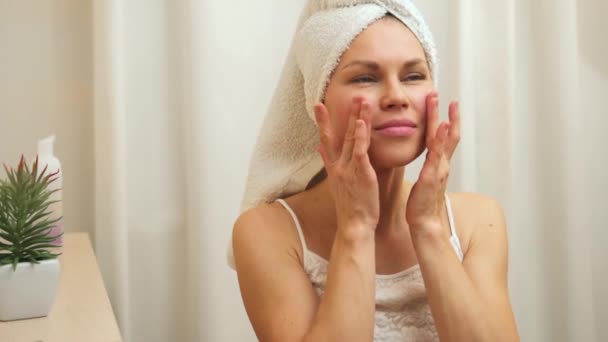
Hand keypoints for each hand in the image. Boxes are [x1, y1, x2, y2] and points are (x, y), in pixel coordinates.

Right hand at [315, 97, 379, 233]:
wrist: (354, 225)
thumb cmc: (351, 206)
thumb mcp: (336, 183)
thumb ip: (329, 162)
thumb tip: (319, 148)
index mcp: (334, 167)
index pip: (326, 139)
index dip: (322, 122)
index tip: (319, 105)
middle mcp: (339, 165)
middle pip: (340, 134)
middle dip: (344, 113)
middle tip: (350, 94)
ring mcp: (349, 169)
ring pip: (351, 138)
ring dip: (356, 118)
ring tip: (360, 100)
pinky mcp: (361, 174)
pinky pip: (360, 152)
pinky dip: (360, 137)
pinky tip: (361, 124)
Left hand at [406, 92, 460, 235]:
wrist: (424, 222)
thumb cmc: (422, 203)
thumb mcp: (426, 180)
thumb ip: (429, 167)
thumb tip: (429, 157)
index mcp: (439, 164)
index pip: (443, 138)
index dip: (444, 120)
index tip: (442, 104)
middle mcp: (442, 164)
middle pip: (448, 134)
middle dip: (447, 115)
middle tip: (445, 96)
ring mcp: (439, 169)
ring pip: (444, 140)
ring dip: (443, 119)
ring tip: (444, 103)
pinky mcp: (432, 176)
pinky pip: (437, 155)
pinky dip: (441, 140)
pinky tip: (441, 127)